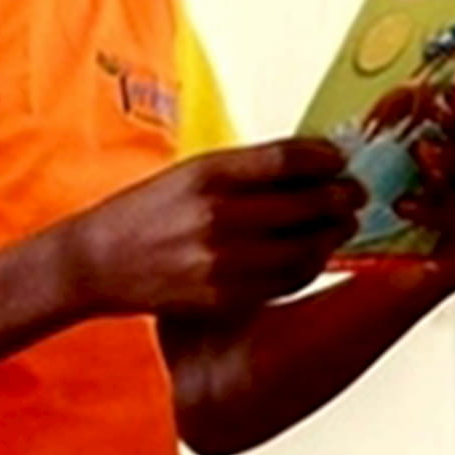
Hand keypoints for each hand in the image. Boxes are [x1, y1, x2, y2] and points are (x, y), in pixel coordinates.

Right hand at [61, 140, 364, 315]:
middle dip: (340, 197)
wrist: (98, 261)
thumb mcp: (191, 172)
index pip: (286, 160)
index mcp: (208, 174)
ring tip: (342, 224)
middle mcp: (216, 215)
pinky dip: (309, 266)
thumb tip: (309, 164)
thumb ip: (246, 169)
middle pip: (304, 204)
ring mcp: (221, 260)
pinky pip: (286, 281)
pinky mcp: (224, 296)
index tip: (340, 159)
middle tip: (356, 193)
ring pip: (303, 247)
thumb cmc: (147, 210)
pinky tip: (315, 254)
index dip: (324, 158)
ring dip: (332, 234)